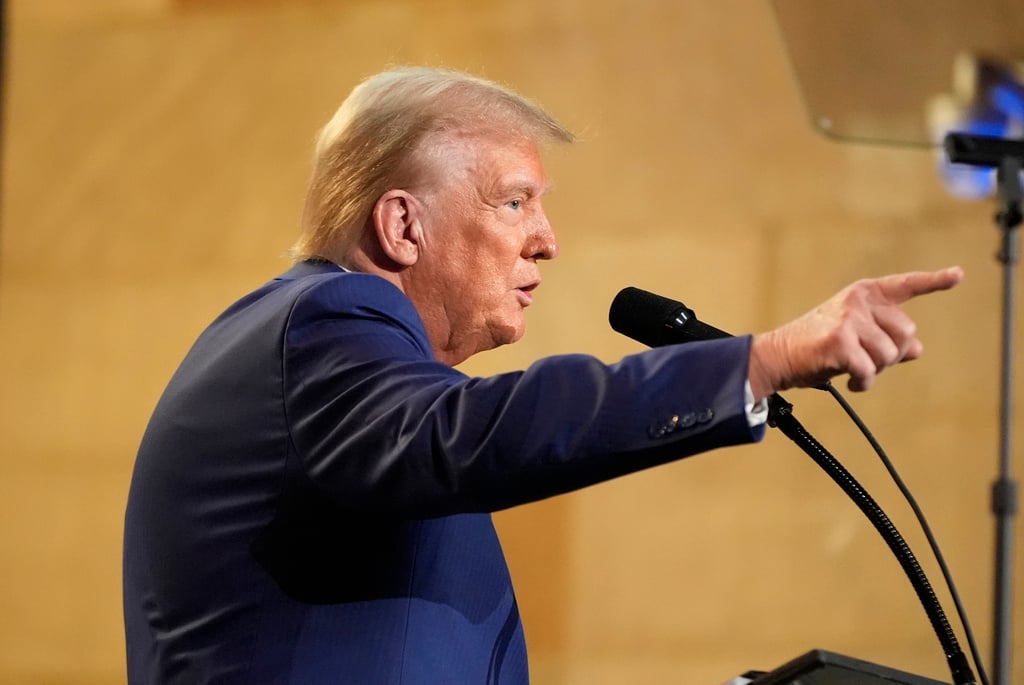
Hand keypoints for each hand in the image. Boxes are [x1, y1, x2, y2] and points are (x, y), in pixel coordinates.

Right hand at [749, 266, 963, 397]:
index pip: (905, 285)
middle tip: (868, 361)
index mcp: (863, 294)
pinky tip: (851, 383)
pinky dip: (863, 383)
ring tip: (855, 371)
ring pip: (890, 355)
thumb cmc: (815, 346)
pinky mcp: (840, 342)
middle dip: (892, 355)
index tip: (958, 276)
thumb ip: (886, 338)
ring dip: (875, 371)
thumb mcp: (855, 336)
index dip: (935, 281)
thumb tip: (918, 349)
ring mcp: (849, 319)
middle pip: (906, 333)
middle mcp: (858, 301)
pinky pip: (870, 371)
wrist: (777, 356)